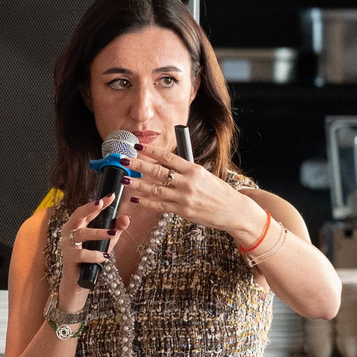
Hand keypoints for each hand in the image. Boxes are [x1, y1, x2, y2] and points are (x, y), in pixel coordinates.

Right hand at [53, 192, 120, 313]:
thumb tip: (126, 218)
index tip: (111, 196)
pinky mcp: (69, 259)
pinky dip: (94, 254)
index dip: (99, 203)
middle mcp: (70, 233)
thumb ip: (115, 230)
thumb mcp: (106, 242)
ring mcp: (68, 245)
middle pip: (77, 216)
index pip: (87, 210)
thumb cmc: (90, 259)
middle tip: (101, 204)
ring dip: (97, 233)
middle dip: (89, 209)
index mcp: (78, 226)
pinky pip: (81, 254)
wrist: (78, 282)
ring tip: (112, 234)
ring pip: (81, 234)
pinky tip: (105, 256)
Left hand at [128, 140, 267, 246]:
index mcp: (194, 170)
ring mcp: (184, 198)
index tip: (137, 146)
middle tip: (124, 160)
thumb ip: (185, 170)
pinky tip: (136, 198)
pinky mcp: (182, 211)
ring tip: (124, 179)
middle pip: (158, 172)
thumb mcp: (204, 175)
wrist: (233, 211)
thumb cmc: (218, 191)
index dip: (151, 151)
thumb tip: (165, 163)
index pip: (168, 157)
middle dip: (139, 165)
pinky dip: (147, 202)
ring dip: (138, 184)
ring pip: (155, 189)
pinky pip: (160, 205)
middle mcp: (188, 182)